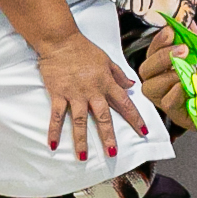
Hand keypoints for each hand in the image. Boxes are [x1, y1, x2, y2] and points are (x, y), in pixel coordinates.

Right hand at [36, 30, 149, 161]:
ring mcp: (75, 94)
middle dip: (109, 136)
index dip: (135, 118)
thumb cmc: (84, 49)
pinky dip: (54, 130)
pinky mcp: (59, 94)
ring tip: (83, 157)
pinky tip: (53, 144)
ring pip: (80, 120)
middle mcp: (93, 91)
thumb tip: (132, 85)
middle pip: (103, 117)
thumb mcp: (106, 60)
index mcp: (107, 83)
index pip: (125, 103)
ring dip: (81, 140)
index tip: (143, 131)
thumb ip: (119, 74)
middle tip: (112, 153)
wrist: (60, 40)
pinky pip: (57, 115)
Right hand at [137, 27, 192, 130]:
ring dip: (168, 74)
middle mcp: (162, 83)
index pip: (151, 52)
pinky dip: (177, 91)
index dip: (157, 41)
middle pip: (145, 70)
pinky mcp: (178, 114)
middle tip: (182, 49)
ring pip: (150, 87)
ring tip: (187, 69)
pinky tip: (188, 84)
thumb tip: (184, 16)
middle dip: (161, 56)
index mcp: (166, 66)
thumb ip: (193, 35)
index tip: (170, 31)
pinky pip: (168, 103)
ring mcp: (167, 99)